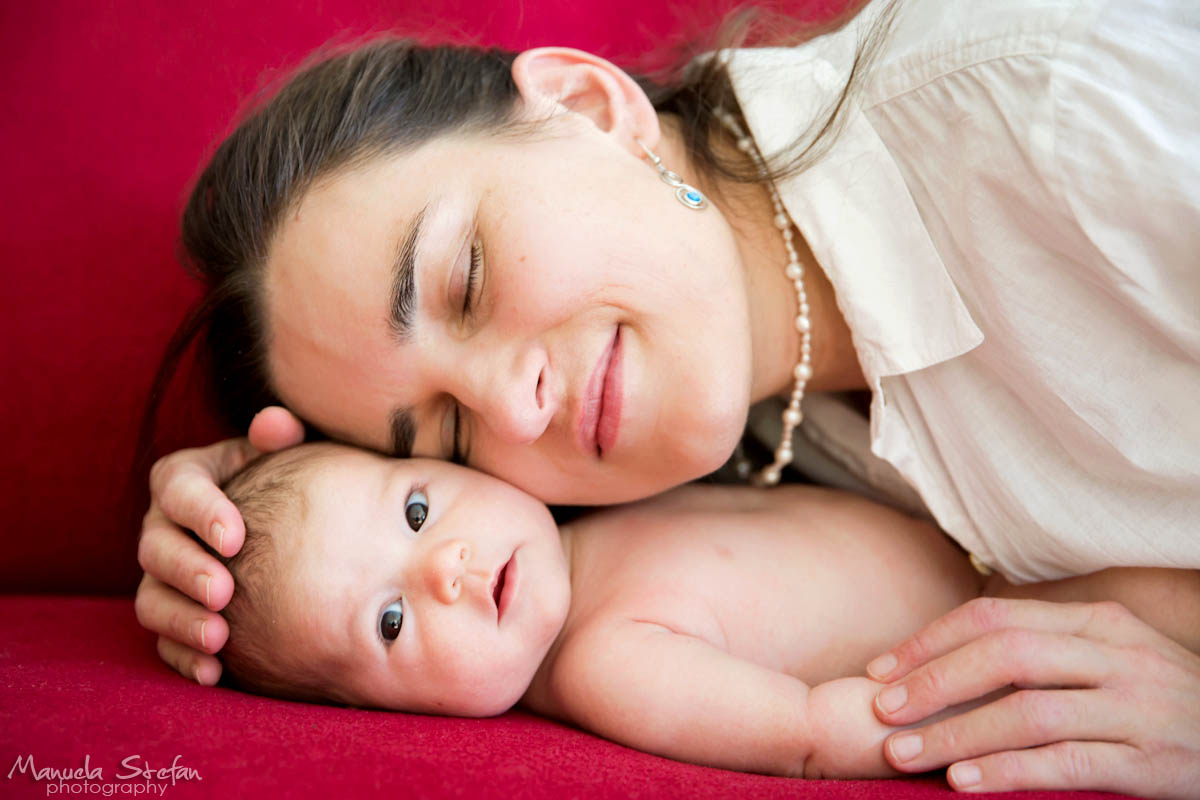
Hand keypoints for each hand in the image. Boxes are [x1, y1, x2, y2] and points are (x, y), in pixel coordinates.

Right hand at [134, 407, 303, 684]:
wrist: (286, 525)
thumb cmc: (283, 481)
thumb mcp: (282, 454)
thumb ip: (280, 437)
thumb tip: (275, 424)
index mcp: (184, 480)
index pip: (177, 486)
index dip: (200, 510)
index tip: (235, 534)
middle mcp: (163, 528)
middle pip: (156, 549)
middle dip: (187, 571)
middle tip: (224, 590)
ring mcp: (162, 577)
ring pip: (152, 600)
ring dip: (182, 620)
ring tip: (220, 638)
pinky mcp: (173, 615)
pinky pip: (166, 641)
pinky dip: (185, 658)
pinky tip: (214, 674)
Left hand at [865, 597, 1199, 796]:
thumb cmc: (1155, 698)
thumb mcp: (1107, 656)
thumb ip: (1041, 649)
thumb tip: (946, 657)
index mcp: (1097, 623)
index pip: (996, 617)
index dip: (930, 641)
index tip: (880, 669)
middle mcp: (1117, 657)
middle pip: (1006, 656)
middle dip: (933, 681)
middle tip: (881, 709)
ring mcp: (1137, 708)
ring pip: (1029, 713)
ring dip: (956, 734)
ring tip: (904, 753)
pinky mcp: (1152, 763)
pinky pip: (1067, 763)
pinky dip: (1008, 772)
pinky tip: (963, 783)